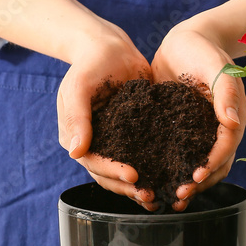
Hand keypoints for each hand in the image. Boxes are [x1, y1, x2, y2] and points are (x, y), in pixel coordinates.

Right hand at [58, 20, 158, 208]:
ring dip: (141, 187)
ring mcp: (115, 142)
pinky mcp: (134, 136)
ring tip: (160, 197)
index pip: (94, 164)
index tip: (134, 176)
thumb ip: (76, 117)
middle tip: (151, 196)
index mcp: (77, 137)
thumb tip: (76, 152)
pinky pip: (143, 158)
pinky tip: (170, 179)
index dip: (113, 173)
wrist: (111, 47)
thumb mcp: (79, 86)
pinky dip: (154, 171)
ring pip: (126, 173)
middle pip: (110, 176)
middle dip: (129, 188)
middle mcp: (95, 145)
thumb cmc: (91, 63)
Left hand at [152, 17, 245, 210]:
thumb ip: (226, 93)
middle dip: (199, 183)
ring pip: (200, 166)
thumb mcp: (216, 66)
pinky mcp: (184, 132)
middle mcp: (220, 130)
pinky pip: (182, 156)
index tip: (195, 177)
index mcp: (233, 117)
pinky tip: (159, 181)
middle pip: (215, 166)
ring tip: (171, 199)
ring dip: (189, 184)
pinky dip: (174, 171)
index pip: (225, 149)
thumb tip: (232, 123)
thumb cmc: (202, 49)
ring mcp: (202, 133)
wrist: (186, 40)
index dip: (212, 165)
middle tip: (179, 195)